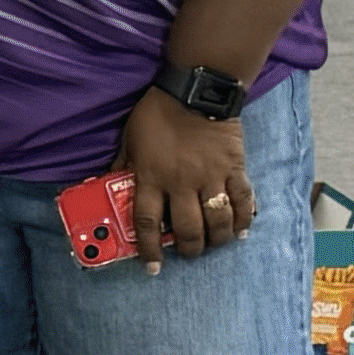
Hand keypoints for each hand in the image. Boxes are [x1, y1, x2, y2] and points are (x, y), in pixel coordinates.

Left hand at [115, 87, 259, 267]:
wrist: (196, 88)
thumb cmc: (158, 111)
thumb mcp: (130, 138)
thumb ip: (123, 164)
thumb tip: (110, 183)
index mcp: (152, 177)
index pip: (148, 223)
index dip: (149, 249)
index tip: (152, 266)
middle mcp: (181, 183)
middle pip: (188, 230)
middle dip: (188, 249)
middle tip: (187, 252)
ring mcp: (210, 177)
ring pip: (217, 222)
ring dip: (215, 240)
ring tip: (212, 243)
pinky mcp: (234, 169)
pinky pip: (242, 200)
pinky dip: (243, 219)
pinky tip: (240, 231)